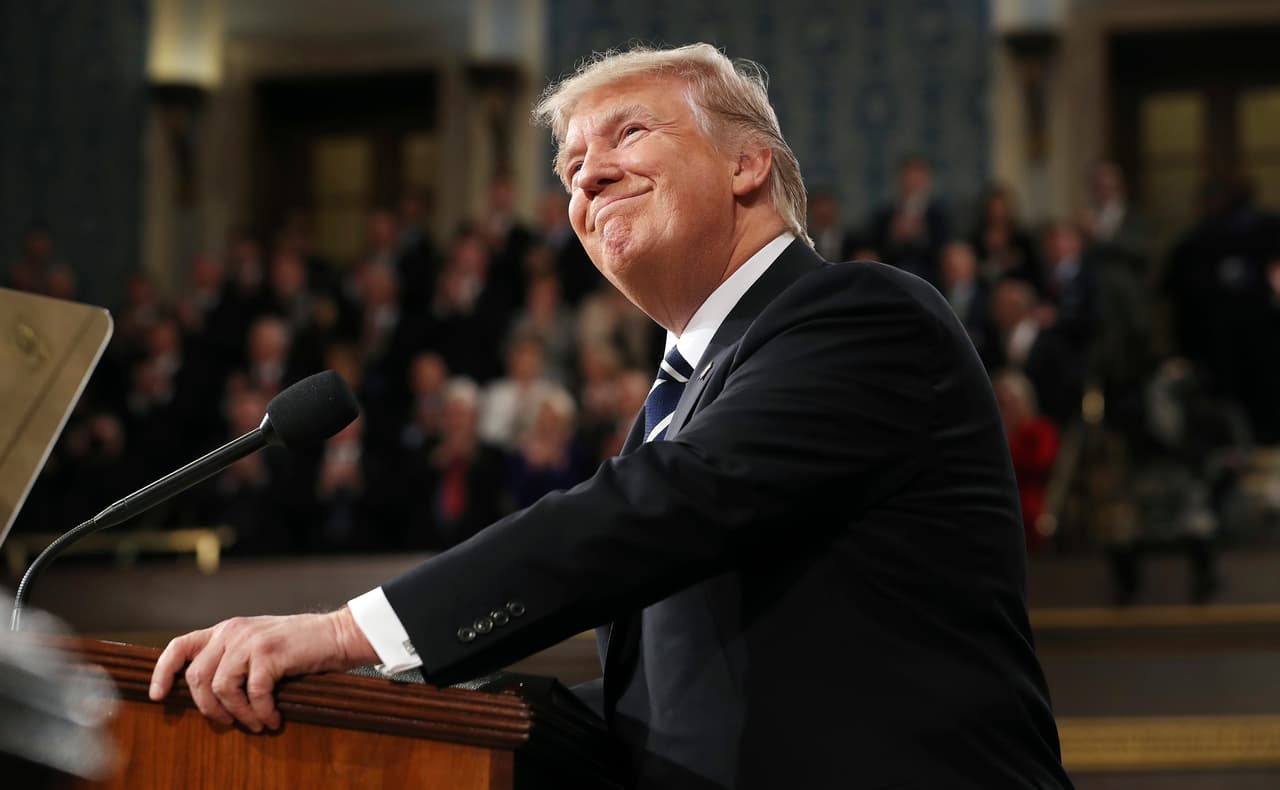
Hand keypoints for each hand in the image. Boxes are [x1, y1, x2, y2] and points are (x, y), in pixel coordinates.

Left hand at [149, 608, 378, 732]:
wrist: (336, 635)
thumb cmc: (299, 646)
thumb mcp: (257, 645)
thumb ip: (232, 657)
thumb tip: (205, 693)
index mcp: (226, 629)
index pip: (180, 645)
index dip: (163, 671)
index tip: (158, 696)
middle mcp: (233, 631)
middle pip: (197, 677)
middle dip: (209, 708)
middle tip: (230, 722)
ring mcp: (250, 641)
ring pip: (221, 688)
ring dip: (238, 714)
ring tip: (256, 723)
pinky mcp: (269, 654)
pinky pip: (252, 693)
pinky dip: (261, 712)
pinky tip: (273, 718)